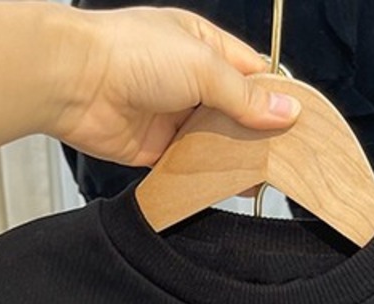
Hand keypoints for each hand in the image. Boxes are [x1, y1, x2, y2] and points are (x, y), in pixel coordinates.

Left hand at [50, 5, 301, 166]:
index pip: (252, 74)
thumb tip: (287, 111)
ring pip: (216, 142)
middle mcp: (189, 80)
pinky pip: (190, 166)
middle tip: (286, 158)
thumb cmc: (130, 53)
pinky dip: (207, 176)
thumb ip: (245, 96)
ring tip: (265, 177)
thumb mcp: (202, 66)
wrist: (74, 82)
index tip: (299, 124)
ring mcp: (173, 116)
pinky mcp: (156, 149)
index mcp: (203, 46)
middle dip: (259, 134)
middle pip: (237, 112)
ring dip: (235, 158)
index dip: (276, 98)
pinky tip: (229, 187)